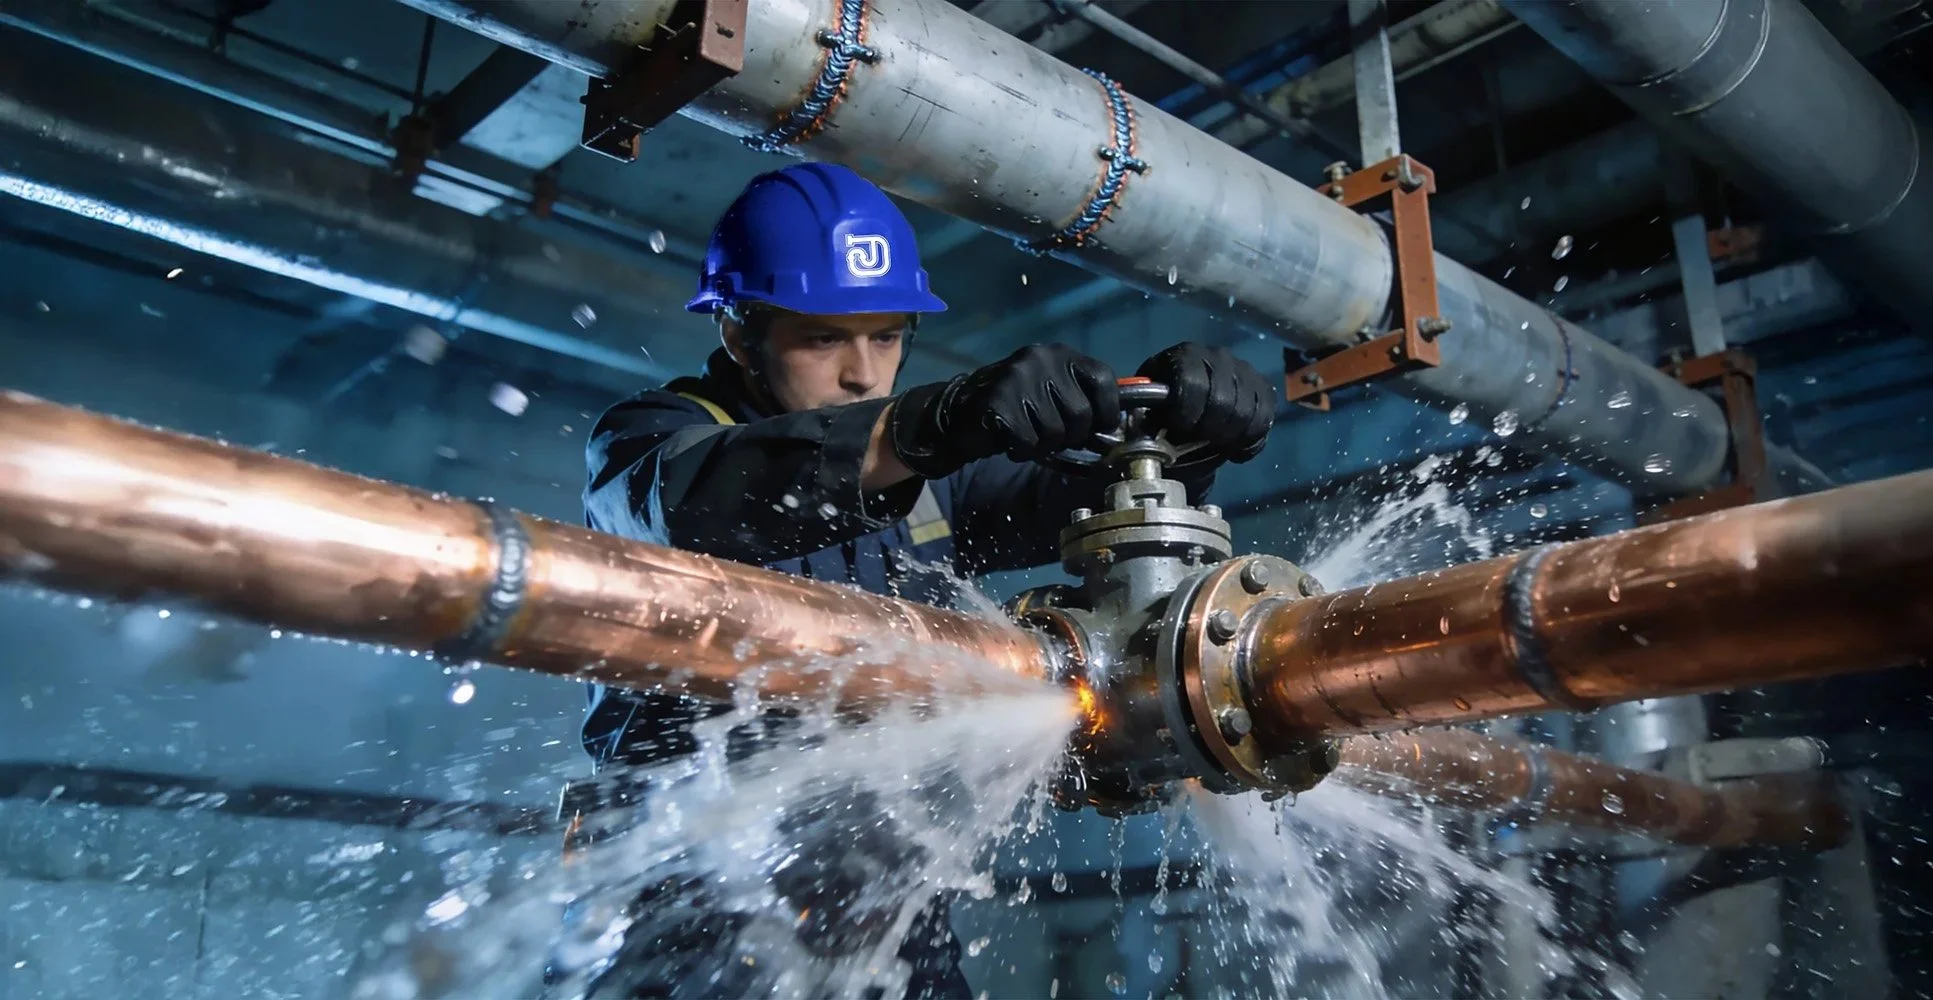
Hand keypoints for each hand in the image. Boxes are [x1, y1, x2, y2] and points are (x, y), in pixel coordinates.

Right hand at [889, 344, 1120, 477]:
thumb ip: (1083, 400)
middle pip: (1081, 414)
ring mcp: (1018, 378)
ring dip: (1043, 445)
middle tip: (1049, 435)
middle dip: (1070, 436)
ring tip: (1026, 434)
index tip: (1100, 428)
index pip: (1103, 380)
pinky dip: (1022, 450)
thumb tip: (1114, 429)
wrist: (962, 413)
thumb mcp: (1054, 392)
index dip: (1107, 412)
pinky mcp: (998, 402)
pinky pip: (1029, 441)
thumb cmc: (1018, 407)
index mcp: (1061, 354)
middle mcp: (1041, 359)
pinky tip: (1010, 440)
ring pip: (1055, 432)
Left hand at [1136, 343, 1274, 462]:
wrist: (1190, 407)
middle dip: (1208, 429)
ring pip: (1246, 412)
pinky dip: (1249, 441)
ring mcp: (1245, 371)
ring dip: (1229, 436)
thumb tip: (1152, 425)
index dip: (1186, 412)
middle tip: (1198, 441)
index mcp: (1186, 356)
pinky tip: (1235, 450)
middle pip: (1223, 400)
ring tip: (1215, 444)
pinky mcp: (1263, 389)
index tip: (1178, 429)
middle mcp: (1219, 357)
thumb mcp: (1149, 408)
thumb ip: (1148, 414)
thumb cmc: (1165, 409)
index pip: (1192, 383)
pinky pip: (1265, 419)